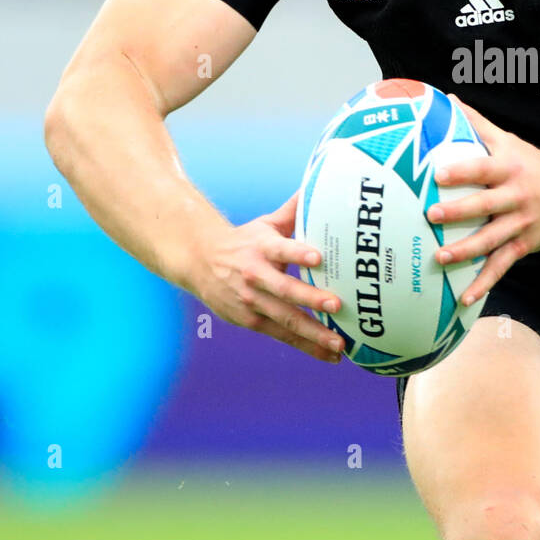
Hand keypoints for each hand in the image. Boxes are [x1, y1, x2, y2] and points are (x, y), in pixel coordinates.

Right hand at [189, 191, 346, 362]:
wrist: (200, 262)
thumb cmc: (244, 242)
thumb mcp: (266, 224)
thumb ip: (294, 210)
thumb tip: (317, 185)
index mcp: (262, 248)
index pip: (282, 249)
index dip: (299, 254)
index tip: (319, 258)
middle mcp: (256, 276)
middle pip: (285, 290)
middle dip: (311, 299)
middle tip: (337, 305)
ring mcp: (252, 301)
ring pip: (285, 319)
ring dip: (313, 333)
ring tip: (339, 344)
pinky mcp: (251, 321)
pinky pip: (282, 335)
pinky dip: (306, 346)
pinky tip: (330, 354)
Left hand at [427, 99, 539, 305]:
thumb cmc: (531, 164)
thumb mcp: (508, 141)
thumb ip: (477, 123)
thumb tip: (445, 99)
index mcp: (509, 169)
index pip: (483, 168)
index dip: (462, 170)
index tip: (437, 173)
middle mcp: (516, 197)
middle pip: (485, 206)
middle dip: (459, 211)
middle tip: (431, 214)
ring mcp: (521, 224)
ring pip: (492, 240)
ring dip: (466, 250)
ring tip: (440, 258)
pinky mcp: (524, 245)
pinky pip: (502, 266)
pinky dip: (484, 282)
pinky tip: (464, 297)